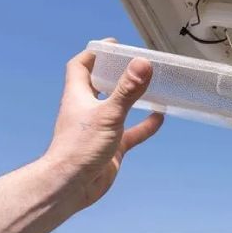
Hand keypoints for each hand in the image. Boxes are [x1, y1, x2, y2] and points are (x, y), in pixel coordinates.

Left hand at [42, 42, 163, 209]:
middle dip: (116, 73)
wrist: (72, 186)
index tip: (114, 46)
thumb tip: (142, 63)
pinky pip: (131, 132)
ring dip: (133, 98)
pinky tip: (159, 119)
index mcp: (79, 96)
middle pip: (100, 84)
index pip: (81, 66)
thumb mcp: (109, 115)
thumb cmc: (80, 149)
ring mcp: (100, 129)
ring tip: (151, 87)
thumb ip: (127, 90)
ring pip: (118, 108)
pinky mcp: (111, 146)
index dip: (95, 53)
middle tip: (136, 63)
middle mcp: (88, 110)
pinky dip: (144, 125)